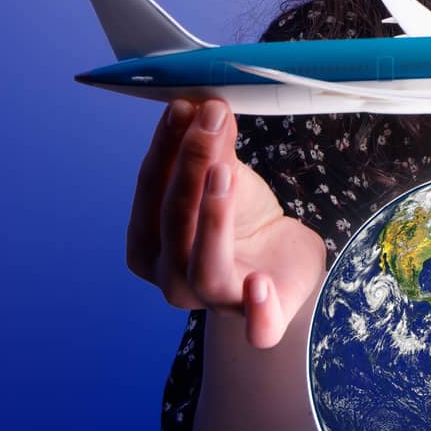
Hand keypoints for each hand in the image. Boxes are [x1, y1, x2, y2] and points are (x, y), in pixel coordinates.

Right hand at [126, 99, 328, 347]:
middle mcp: (172, 279)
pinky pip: (256, 327)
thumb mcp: (227, 176)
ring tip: (225, 172)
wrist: (280, 262)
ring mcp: (214, 302)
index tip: (184, 106)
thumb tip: (205, 103)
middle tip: (209, 119)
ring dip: (212, 219)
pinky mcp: (262, 318)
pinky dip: (257, 311)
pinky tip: (259, 285)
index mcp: (149, 246)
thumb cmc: (239, 220)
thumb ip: (215, 147)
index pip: (149, 191)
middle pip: (174, 223)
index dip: (165, 147)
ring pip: (204, 269)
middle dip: (190, 166)